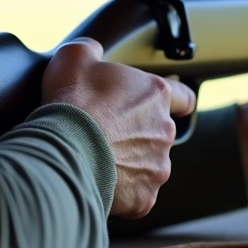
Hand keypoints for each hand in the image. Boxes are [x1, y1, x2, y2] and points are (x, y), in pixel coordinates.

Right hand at [41, 38, 195, 218]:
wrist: (64, 150)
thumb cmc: (72, 102)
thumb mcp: (75, 57)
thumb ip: (92, 51)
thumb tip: (92, 53)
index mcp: (156, 94)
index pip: (183, 97)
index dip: (174, 100)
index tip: (165, 105)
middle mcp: (164, 130)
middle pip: (158, 133)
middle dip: (136, 134)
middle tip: (105, 133)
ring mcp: (157, 166)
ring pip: (147, 164)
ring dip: (128, 162)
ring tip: (97, 159)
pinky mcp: (144, 196)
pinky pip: (135, 194)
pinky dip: (120, 191)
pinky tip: (97, 180)